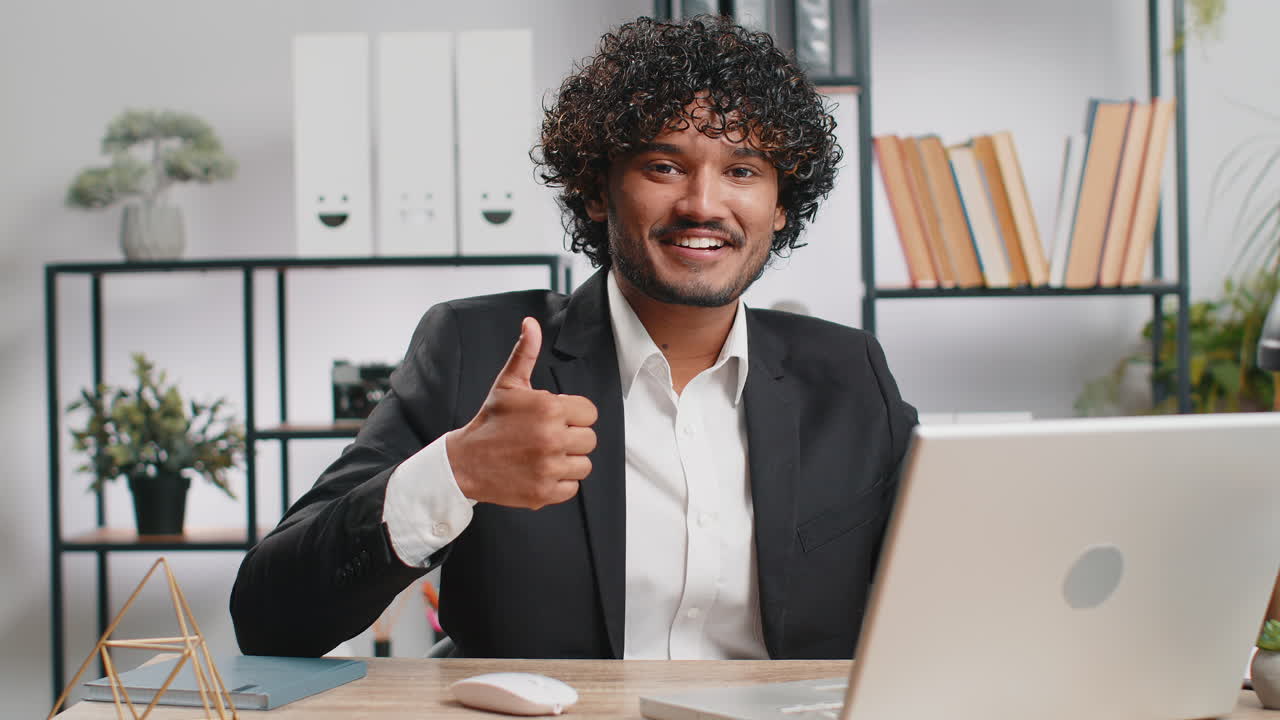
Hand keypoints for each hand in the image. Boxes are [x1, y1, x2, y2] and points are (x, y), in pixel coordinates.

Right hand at [445, 317, 597, 508]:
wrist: (465, 462)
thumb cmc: (491, 420)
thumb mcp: (508, 385)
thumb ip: (525, 353)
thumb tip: (531, 323)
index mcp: (549, 408)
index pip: (590, 413)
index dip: (573, 416)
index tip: (553, 419)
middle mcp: (552, 438)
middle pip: (590, 440)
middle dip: (572, 438)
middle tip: (547, 438)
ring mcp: (548, 467)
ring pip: (584, 465)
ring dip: (568, 462)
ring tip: (543, 455)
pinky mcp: (544, 492)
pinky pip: (572, 488)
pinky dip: (559, 484)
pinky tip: (539, 472)